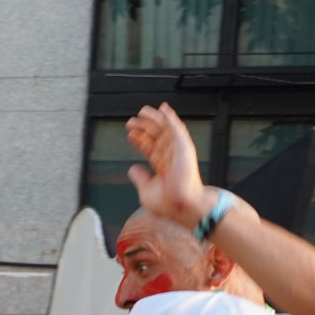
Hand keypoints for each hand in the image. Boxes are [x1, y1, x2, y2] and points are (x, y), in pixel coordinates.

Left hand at [125, 103, 209, 230]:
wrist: (181, 205)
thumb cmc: (168, 203)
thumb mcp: (146, 190)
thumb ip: (140, 178)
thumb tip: (132, 169)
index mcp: (164, 166)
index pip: (150, 148)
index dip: (139, 140)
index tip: (130, 134)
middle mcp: (172, 157)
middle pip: (156, 137)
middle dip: (143, 128)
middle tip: (131, 121)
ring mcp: (178, 151)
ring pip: (165, 130)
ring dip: (154, 120)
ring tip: (142, 112)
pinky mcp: (184, 148)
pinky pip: (177, 129)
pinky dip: (170, 118)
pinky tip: (163, 109)